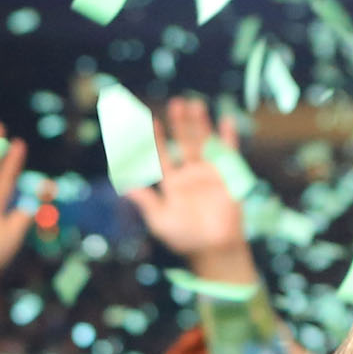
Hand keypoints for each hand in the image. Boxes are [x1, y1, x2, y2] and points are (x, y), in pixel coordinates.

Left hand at [120, 97, 255, 286]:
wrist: (213, 249)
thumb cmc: (185, 237)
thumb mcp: (160, 219)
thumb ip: (145, 200)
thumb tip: (123, 186)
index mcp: (172, 183)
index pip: (161, 155)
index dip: (154, 139)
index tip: (148, 121)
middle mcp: (190, 174)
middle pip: (183, 142)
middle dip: (179, 124)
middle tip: (175, 104)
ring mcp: (209, 173)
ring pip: (203, 142)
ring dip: (199, 124)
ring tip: (194, 105)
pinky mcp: (228, 177)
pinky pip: (229, 153)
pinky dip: (227, 137)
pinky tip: (224, 120)